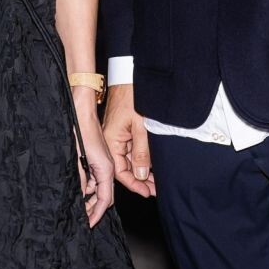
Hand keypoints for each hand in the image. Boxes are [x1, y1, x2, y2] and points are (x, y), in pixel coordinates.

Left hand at [74, 89, 114, 226]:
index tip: (89, 224)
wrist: (81, 112)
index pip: (104, 200)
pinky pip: (96, 178)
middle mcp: (107, 168)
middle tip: (82, 218)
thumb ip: (80, 179)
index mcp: (105, 170)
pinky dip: (89, 186)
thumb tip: (80, 194)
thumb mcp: (76, 159)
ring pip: (100, 187)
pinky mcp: (98, 159)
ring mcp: (103, 163)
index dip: (96, 214)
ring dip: (90, 198)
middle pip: (104, 196)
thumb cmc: (80, 132)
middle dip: (94, 209)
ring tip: (78, 207)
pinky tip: (79, 189)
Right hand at [102, 82, 154, 197]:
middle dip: (140, 180)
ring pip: (129, 160)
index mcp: (111, 141)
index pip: (120, 171)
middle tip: (156, 189)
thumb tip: (140, 175)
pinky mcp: (123, 131)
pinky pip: (131, 150)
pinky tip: (152, 165)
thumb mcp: (141, 128)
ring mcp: (117, 136)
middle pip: (125, 168)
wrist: (129, 77)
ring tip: (157, 180)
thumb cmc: (132, 98)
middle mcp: (111, 141)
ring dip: (142, 171)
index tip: (147, 192)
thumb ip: (141, 153)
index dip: (134, 184)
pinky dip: (141, 159)